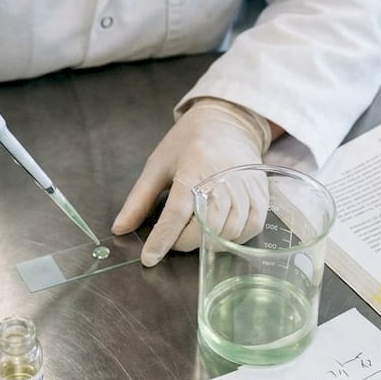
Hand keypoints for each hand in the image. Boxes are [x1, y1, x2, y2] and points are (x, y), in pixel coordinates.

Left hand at [112, 98, 271, 265]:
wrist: (226, 122)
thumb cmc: (188, 143)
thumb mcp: (157, 165)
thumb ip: (139, 200)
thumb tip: (119, 228)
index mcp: (193, 166)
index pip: (177, 211)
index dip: (163, 238)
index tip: (150, 257)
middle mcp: (223, 176)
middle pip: (206, 225)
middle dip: (185, 242)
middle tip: (173, 239)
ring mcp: (245, 185)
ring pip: (229, 230)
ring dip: (209, 242)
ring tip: (195, 233)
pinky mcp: (260, 193)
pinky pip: (251, 227)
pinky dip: (234, 238)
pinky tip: (220, 232)